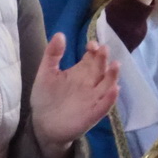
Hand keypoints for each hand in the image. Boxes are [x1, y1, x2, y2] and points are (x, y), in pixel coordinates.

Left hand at [28, 35, 118, 153]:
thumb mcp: (46, 73)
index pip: (92, 58)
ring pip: (108, 86)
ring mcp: (94, 99)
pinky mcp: (93, 114)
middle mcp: (91, 84)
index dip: (94, 50)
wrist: (43, 124)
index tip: (92, 44)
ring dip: (113, 76)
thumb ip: (52, 54)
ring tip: (115, 65)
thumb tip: (60, 34)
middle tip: (103, 50)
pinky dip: (110, 98)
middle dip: (103, 60)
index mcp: (81, 73)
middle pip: (101, 69)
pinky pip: (104, 106)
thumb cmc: (46, 98)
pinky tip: (114, 90)